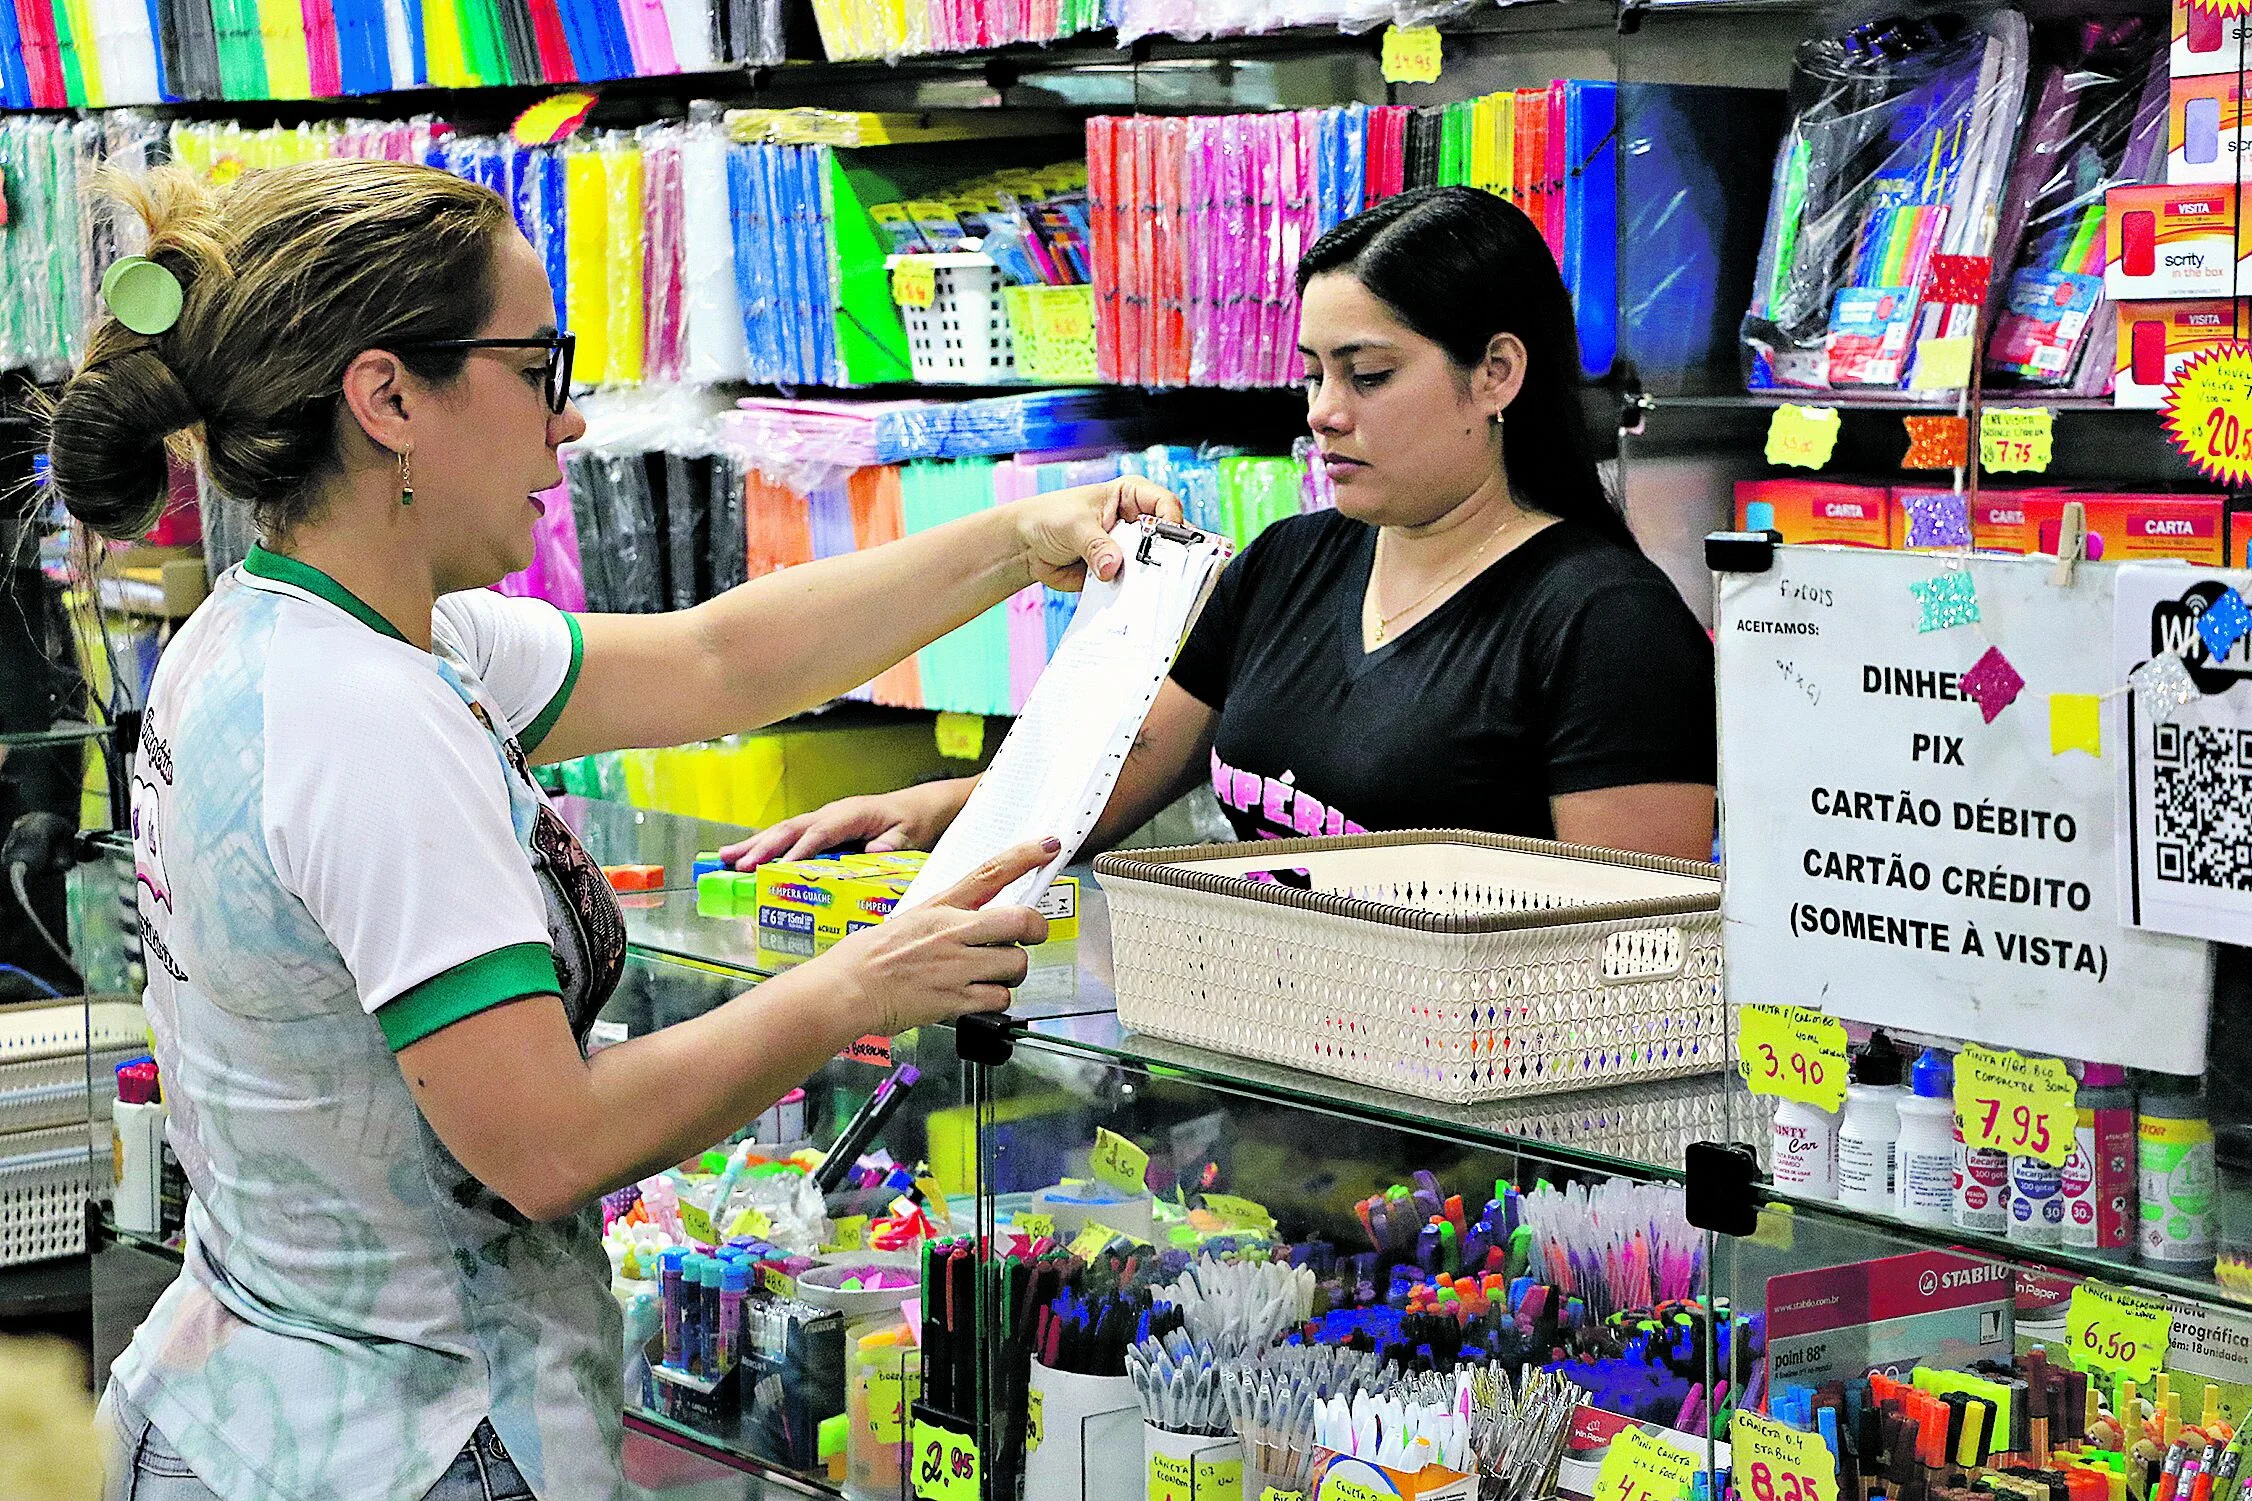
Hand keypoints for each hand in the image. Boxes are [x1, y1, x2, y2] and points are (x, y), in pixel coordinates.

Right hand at [721, 781, 962, 869]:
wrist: (916, 808)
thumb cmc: (911, 822)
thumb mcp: (908, 836)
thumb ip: (892, 845)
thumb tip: (873, 853)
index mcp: (851, 814)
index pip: (820, 833)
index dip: (799, 850)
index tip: (778, 868)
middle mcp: (831, 813)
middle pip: (792, 829)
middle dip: (763, 847)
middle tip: (738, 865)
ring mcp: (822, 818)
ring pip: (783, 830)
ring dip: (753, 845)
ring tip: (723, 858)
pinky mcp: (818, 827)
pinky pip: (787, 836)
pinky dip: (763, 845)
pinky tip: (740, 856)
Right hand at [816, 837, 1056, 1035]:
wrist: (845, 990)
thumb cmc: (868, 957)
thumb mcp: (910, 920)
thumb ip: (947, 920)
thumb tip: (975, 925)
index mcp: (941, 907)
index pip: (989, 873)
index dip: (1024, 856)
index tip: (1049, 845)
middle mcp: (952, 933)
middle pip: (1021, 921)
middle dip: (1035, 930)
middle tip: (1029, 937)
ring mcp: (956, 966)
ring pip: (1016, 964)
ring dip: (1011, 973)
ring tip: (991, 975)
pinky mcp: (955, 999)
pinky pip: (999, 999)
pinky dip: (995, 1000)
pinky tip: (977, 997)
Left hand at [1014, 477, 1183, 591]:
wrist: (1027, 546)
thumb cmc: (1049, 518)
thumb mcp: (1074, 525)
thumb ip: (1096, 545)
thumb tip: (1112, 566)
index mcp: (1131, 496)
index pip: (1165, 504)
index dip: (1171, 521)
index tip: (1168, 540)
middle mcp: (1136, 523)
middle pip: (1167, 539)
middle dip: (1166, 555)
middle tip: (1162, 569)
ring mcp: (1130, 551)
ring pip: (1153, 566)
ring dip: (1149, 578)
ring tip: (1144, 587)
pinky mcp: (1120, 574)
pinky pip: (1133, 587)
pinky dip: (1133, 595)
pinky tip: (1130, 598)